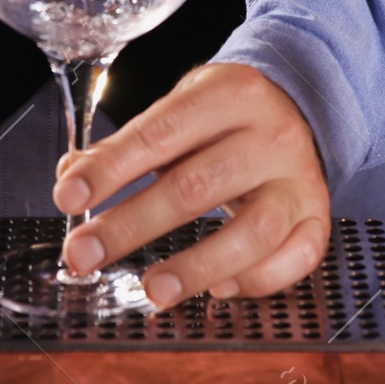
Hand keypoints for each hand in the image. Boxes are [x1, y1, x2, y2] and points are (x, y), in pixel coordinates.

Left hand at [53, 63, 329, 308]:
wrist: (301, 104)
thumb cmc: (225, 115)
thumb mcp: (180, 110)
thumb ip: (127, 145)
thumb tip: (72, 176)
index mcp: (230, 93)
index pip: (160, 134)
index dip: (110, 169)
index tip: (67, 198)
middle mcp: (271, 133)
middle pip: (196, 187)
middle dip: (131, 226)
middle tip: (83, 257)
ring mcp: (299, 178)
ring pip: (253, 232)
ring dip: (197, 266)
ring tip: (152, 290)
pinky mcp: (317, 216)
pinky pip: (294, 259)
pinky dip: (253, 281)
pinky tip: (217, 288)